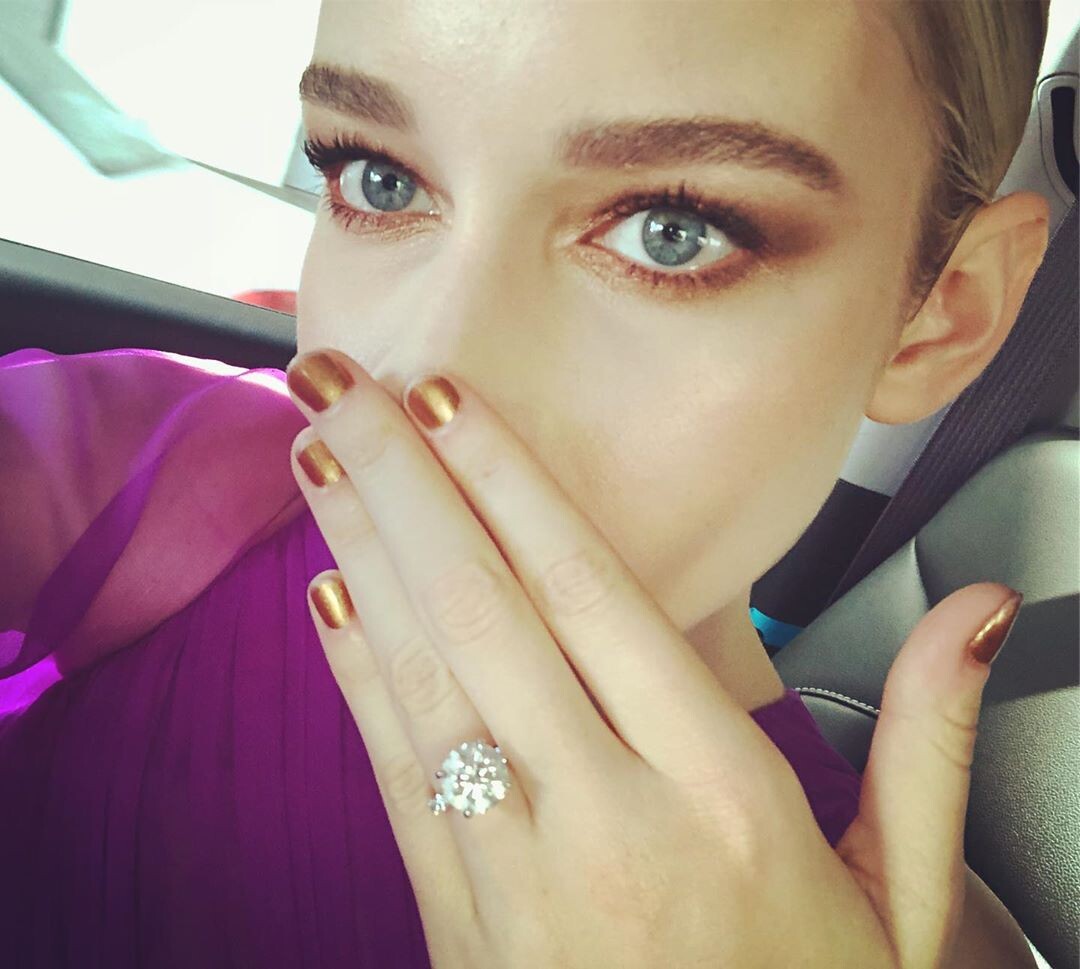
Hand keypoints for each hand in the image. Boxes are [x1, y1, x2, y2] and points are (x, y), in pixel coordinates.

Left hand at [285, 347, 1021, 968]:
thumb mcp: (900, 896)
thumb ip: (925, 739)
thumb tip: (977, 614)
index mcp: (722, 796)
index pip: (593, 595)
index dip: (510, 484)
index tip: (449, 400)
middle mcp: (607, 817)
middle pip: (486, 610)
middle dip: (403, 483)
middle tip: (342, 388)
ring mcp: (516, 870)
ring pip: (424, 675)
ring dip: (362, 551)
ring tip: (317, 457)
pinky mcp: (456, 919)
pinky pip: (394, 772)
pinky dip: (354, 673)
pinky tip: (325, 593)